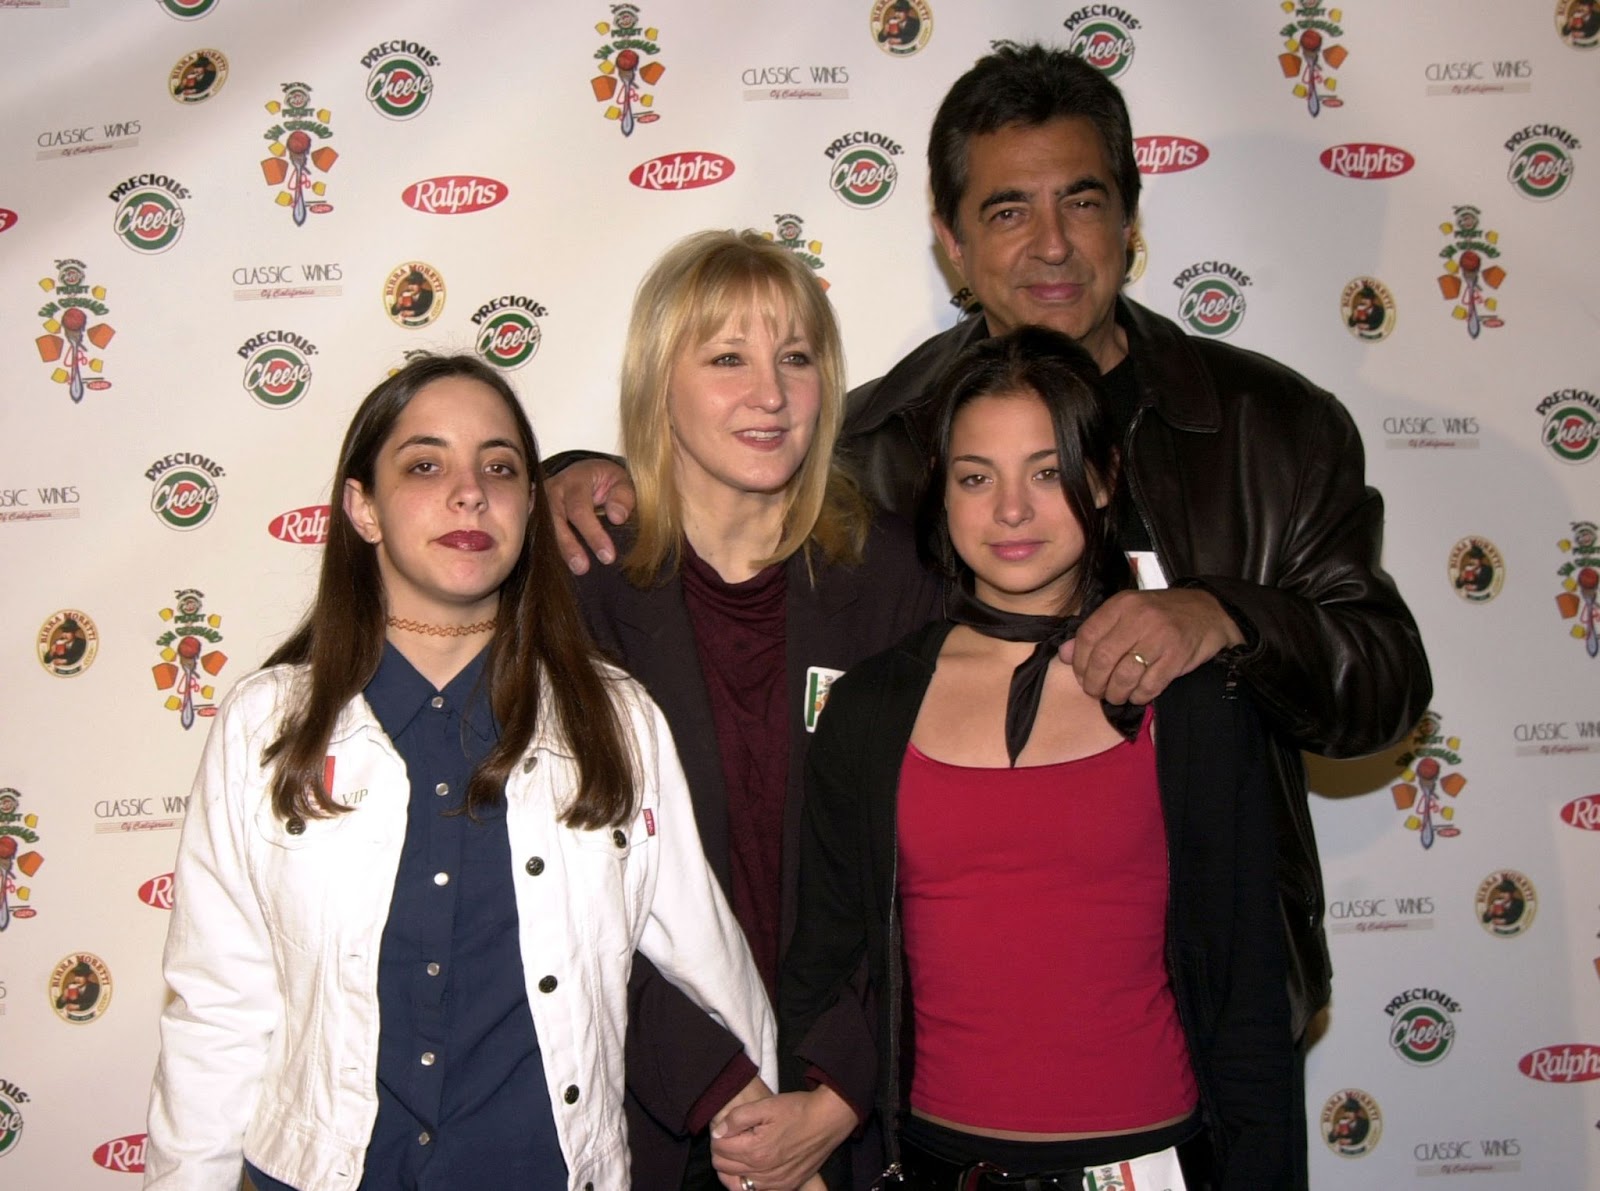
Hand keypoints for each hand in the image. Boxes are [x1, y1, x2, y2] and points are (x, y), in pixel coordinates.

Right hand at [544, 458, 634, 573]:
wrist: (582, 472)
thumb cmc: (604, 479)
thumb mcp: (620, 480)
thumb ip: (623, 496)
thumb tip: (616, 517)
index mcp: (575, 480)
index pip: (580, 510)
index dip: (593, 534)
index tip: (608, 556)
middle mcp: (552, 491)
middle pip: (556, 521)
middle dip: (569, 547)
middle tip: (583, 568)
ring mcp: (539, 502)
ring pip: (543, 530)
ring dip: (557, 552)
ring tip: (573, 570)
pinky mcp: (534, 514)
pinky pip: (538, 534)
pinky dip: (547, 550)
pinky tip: (557, 568)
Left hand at [711, 1085, 855, 1190]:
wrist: (828, 1120)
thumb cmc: (798, 1110)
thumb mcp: (766, 1105)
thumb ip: (737, 1118)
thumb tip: (718, 1131)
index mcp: (756, 1151)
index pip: (720, 1149)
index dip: (718, 1136)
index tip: (724, 1127)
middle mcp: (764, 1173)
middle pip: (724, 1168)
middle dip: (721, 1152)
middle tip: (728, 1138)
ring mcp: (776, 1183)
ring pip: (737, 1185)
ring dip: (731, 1169)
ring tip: (736, 1153)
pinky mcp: (787, 1186)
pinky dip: (748, 1182)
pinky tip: (752, 1168)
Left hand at [1061, 588, 1244, 704]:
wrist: (1208, 612)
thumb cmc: (1160, 615)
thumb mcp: (1125, 614)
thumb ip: (1095, 633)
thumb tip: (1065, 655)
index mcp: (1121, 605)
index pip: (1087, 636)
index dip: (1080, 663)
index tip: (1083, 676)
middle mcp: (1138, 618)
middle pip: (1103, 660)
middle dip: (1094, 684)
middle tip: (1097, 692)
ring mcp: (1159, 637)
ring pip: (1124, 676)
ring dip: (1116, 694)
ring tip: (1117, 695)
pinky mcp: (1177, 656)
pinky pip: (1149, 685)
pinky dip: (1140, 696)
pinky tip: (1139, 695)